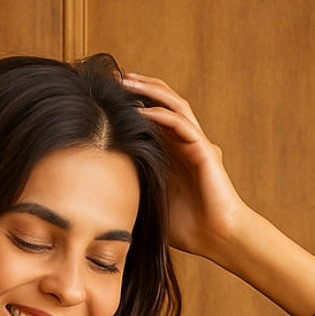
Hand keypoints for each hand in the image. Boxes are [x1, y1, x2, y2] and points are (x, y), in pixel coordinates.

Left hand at [121, 73, 314, 315]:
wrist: (217, 239)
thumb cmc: (188, 229)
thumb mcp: (150, 205)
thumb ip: (132, 191)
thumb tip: (97, 195)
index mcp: (172, 152)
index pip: (150, 116)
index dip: (130, 102)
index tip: (104, 95)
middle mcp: (184, 142)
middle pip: (162, 102)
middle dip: (138, 87)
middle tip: (112, 77)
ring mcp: (196, 144)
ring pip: (173, 105)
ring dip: (149, 91)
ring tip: (125, 81)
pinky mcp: (204, 152)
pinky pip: (182, 126)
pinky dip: (162, 115)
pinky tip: (141, 110)